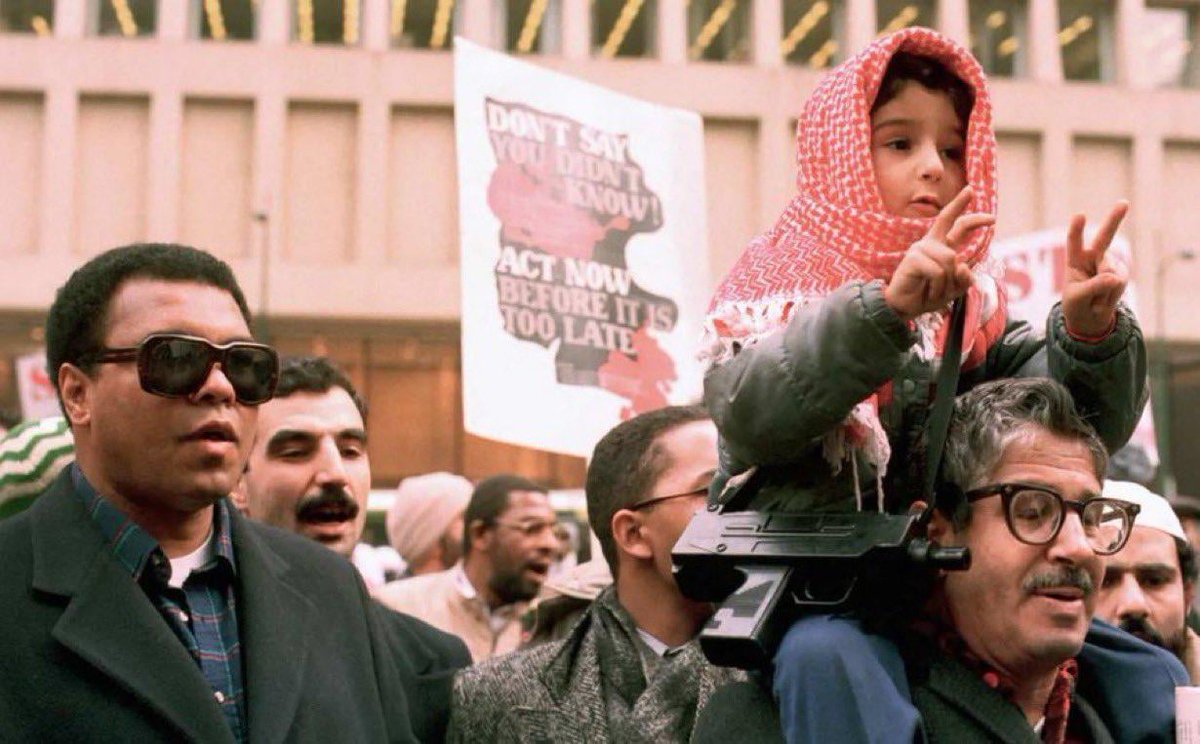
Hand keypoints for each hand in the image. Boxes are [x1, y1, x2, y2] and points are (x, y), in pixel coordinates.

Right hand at [884, 187, 994, 322]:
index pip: (953, 225)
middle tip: (993, 218)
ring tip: (937, 292)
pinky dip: (938, 287)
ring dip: (948, 283)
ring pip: (950, 259)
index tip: (975, 197)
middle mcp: (930, 243)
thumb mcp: (953, 290)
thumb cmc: (926, 296)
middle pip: (949, 221)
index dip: (965, 211)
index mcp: (940, 248)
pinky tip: (929, 293)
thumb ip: (963, 279)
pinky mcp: (913, 258)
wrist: (904, 308)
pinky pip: (938, 271)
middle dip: (972, 217)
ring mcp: (920, 248)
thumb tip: (963, 266)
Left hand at [1061, 201, 1129, 338]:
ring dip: (1103, 290)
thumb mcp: (1077, 297)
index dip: (1077, 230)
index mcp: (1075, 259)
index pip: (1075, 242)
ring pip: (1111, 272)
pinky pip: (1119, 282)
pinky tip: (1106, 297)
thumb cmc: (1077, 303)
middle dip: (1115, 219)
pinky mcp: (1122, 273)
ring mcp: (1110, 264)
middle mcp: (1094, 256)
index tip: (1080, 215)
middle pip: (1105, 236)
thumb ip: (1093, 287)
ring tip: (1095, 297)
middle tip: (1124, 203)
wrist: (1091, 316)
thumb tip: (1116, 278)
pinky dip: (1111, 295)